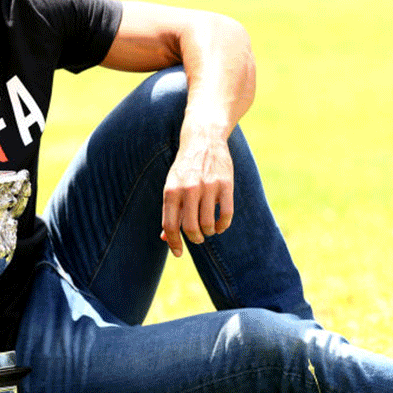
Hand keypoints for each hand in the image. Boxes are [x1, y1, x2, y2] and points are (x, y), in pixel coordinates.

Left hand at [160, 131, 234, 256]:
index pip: (170, 225)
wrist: (203, 139)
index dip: (173, 243)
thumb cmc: (185, 167)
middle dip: (194, 239)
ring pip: (209, 223)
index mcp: (171, 191)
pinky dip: (224, 225)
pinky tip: (221, 225)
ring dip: (209, 232)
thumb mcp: (172, 185)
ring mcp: (208, 186)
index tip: (178, 253)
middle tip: (197, 238)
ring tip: (208, 229)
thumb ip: (170, 211)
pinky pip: (226, 214)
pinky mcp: (225, 184)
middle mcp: (188, 189)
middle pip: (190, 227)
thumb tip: (165, 239)